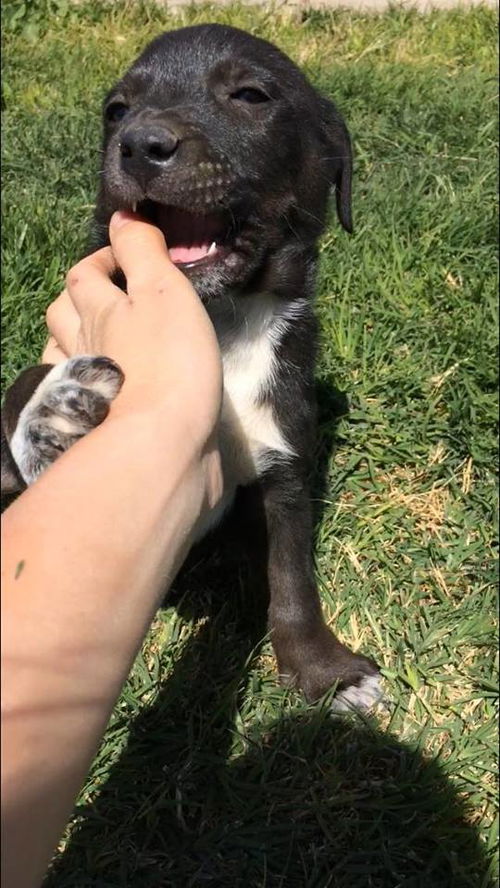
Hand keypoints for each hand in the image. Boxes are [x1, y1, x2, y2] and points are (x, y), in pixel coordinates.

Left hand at [43, 211, 222, 446]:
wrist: (164, 443)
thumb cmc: (169, 361)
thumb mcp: (163, 291)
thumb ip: (142, 252)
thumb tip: (123, 216)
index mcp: (98, 312)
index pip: (84, 274)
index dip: (104, 257)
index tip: (133, 254)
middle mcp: (83, 347)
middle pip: (63, 314)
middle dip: (81, 296)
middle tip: (113, 294)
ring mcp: (86, 388)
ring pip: (62, 354)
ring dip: (73, 339)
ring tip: (100, 337)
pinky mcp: (98, 423)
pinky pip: (79, 393)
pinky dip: (85, 380)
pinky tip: (104, 384)